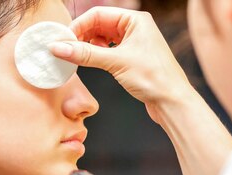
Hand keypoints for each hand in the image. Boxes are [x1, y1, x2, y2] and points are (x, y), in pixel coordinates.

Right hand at [49, 7, 195, 109]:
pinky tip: (90, 61)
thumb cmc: (154, 78)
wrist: (172, 102)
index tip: (62, 40)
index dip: (78, 25)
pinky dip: (96, 54)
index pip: (98, 14)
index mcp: (136, 20)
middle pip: (99, 24)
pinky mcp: (132, 57)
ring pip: (102, 38)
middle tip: (65, 49)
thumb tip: (59, 47)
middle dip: (81, 35)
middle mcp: (135, 27)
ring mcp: (134, 42)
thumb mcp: (115, 63)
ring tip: (76, 56)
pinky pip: (108, 50)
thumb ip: (85, 54)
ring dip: (88, 45)